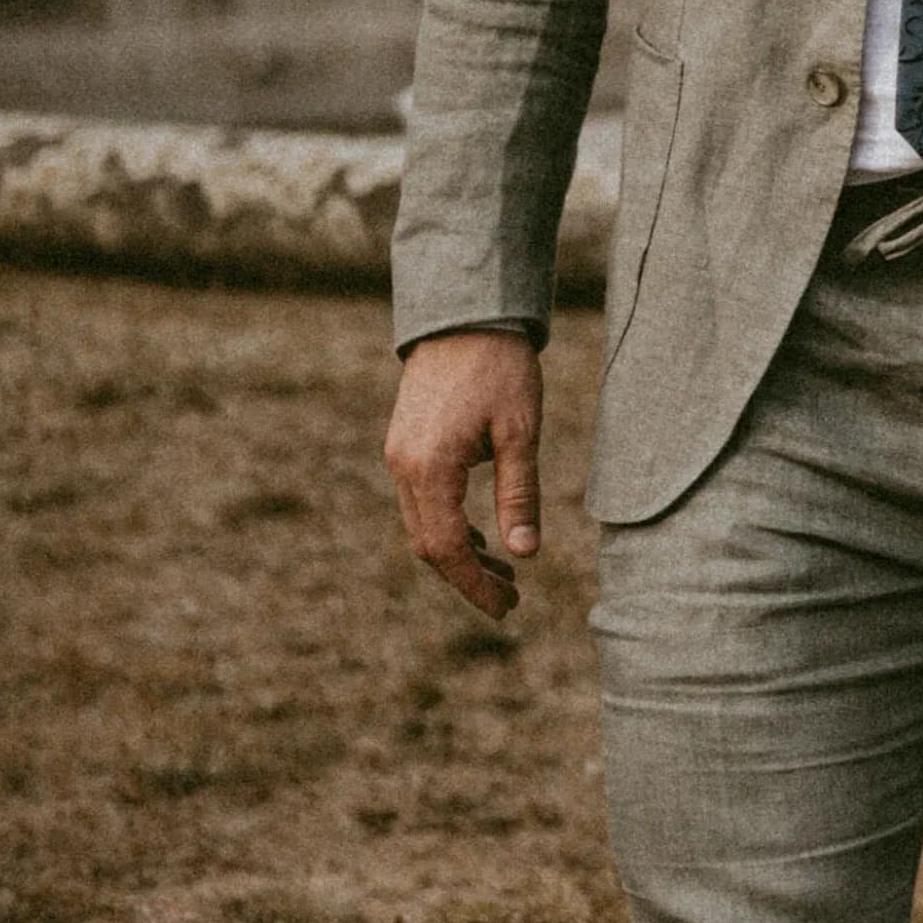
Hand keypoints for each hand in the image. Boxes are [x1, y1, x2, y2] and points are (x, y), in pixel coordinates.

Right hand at [386, 326, 543, 619]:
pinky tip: (482, 535)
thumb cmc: (501, 368)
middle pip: (429, 545)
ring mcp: (398, 455)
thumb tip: (524, 553)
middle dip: (467, 576)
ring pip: (421, 525)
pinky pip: (419, 502)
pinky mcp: (403, 444)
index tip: (508, 607)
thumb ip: (519, 494)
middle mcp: (403, 467)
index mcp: (430, 468)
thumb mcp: (520, 432)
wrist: (465, 314)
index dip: (475, 585)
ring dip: (458, 553)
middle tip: (511, 597)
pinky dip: (446, 525)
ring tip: (503, 571)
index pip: (448, 549)